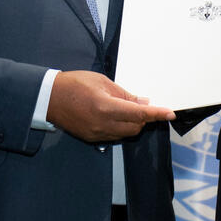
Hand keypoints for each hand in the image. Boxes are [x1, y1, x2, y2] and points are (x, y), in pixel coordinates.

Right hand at [47, 71, 174, 142]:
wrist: (50, 98)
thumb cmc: (75, 84)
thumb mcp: (102, 82)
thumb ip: (124, 95)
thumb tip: (142, 103)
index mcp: (106, 107)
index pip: (139, 114)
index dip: (157, 114)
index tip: (170, 114)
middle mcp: (103, 124)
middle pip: (135, 127)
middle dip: (143, 118)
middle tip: (141, 104)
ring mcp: (97, 134)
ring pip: (126, 133)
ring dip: (132, 123)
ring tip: (124, 108)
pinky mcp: (92, 139)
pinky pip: (114, 136)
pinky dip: (120, 127)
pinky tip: (114, 116)